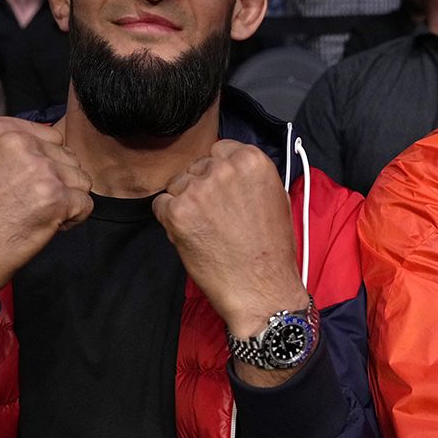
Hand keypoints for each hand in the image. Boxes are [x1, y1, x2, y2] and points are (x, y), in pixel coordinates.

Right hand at [0, 118, 92, 307]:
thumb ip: (22, 149)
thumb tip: (61, 149)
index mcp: (0, 129)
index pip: (53, 137)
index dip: (46, 165)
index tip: (23, 184)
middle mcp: (20, 143)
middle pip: (69, 157)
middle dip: (59, 182)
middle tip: (29, 203)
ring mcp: (39, 169)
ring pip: (82, 180)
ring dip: (68, 200)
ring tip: (37, 214)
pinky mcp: (55, 196)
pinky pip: (86, 204)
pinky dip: (73, 219)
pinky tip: (47, 225)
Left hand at [152, 139, 306, 339]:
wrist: (261, 289)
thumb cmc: (272, 251)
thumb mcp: (276, 198)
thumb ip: (249, 177)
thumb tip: (228, 168)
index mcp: (252, 161)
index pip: (219, 149)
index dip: (218, 172)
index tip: (222, 191)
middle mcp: (224, 169)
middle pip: (196, 167)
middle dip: (200, 188)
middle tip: (215, 217)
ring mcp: (198, 189)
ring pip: (177, 185)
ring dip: (185, 204)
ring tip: (206, 230)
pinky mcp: (177, 211)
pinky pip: (160, 205)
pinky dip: (170, 221)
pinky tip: (192, 237)